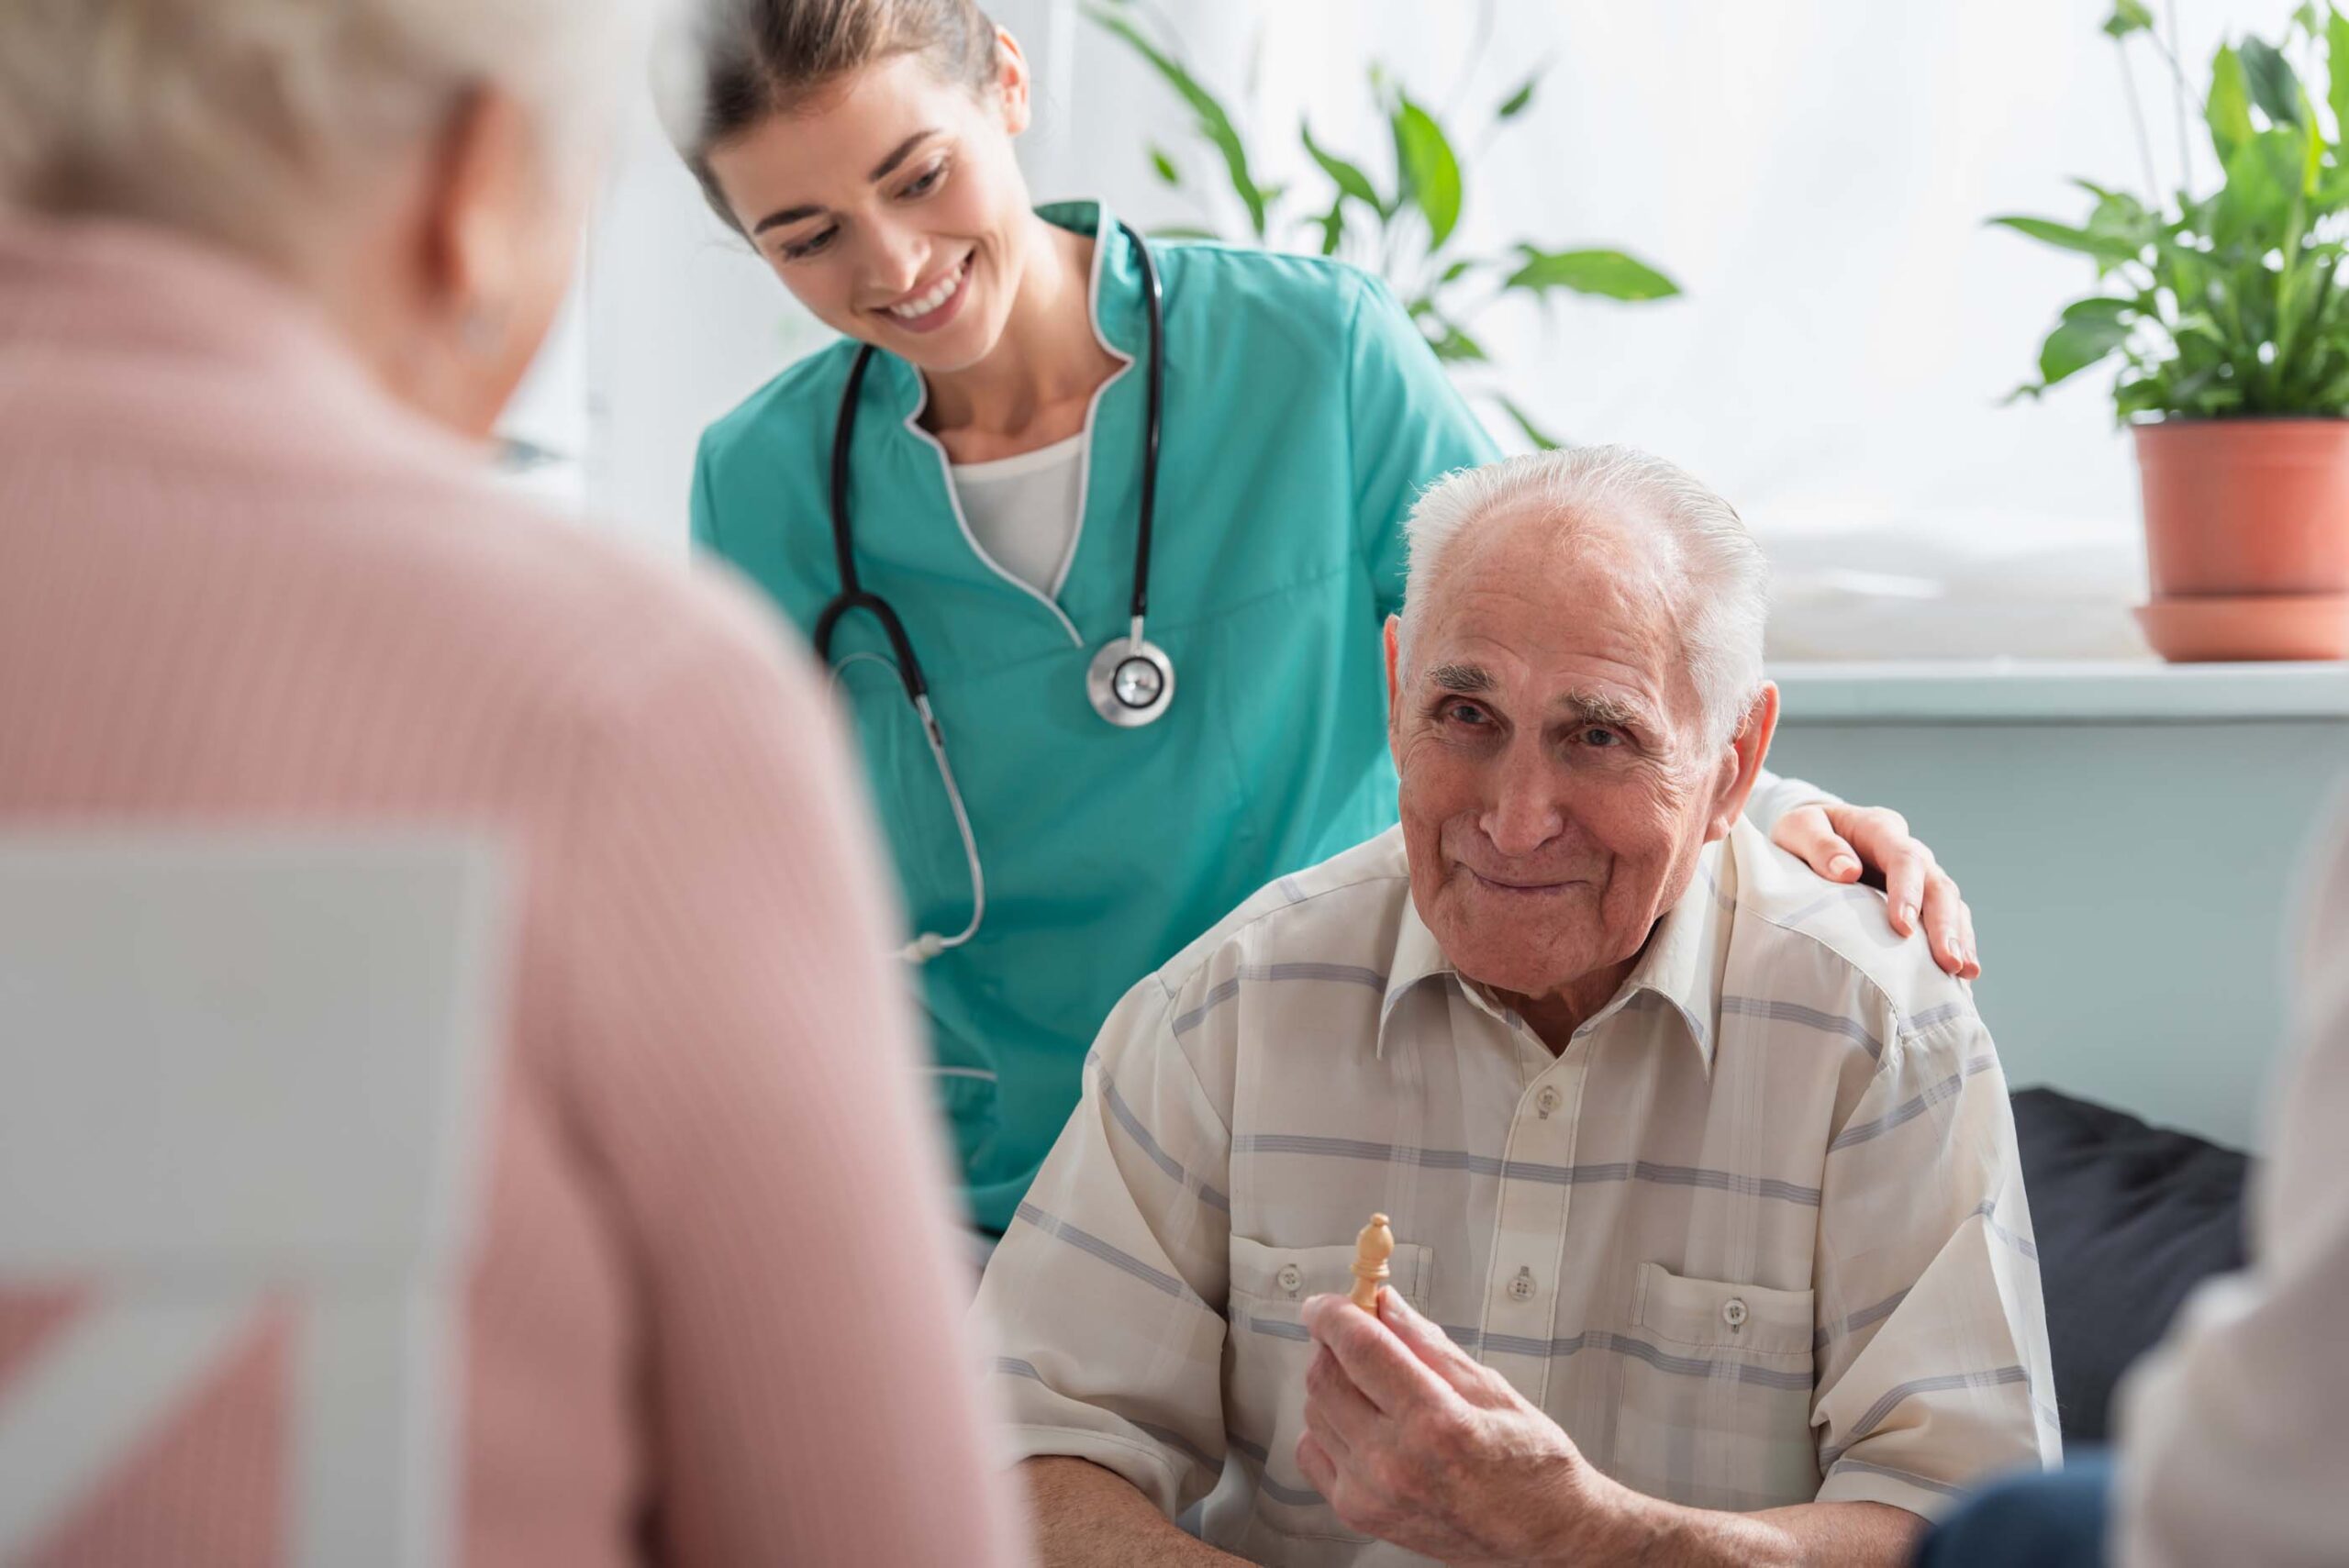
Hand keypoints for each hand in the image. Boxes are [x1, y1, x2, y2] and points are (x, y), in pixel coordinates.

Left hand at [1295, 1288, 1634, 1565]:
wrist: (1544, 1534)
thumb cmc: (1531, 1465)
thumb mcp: (1490, 1389)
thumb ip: (1427, 1344)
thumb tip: (1386, 1305)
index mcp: (1435, 1422)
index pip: (1359, 1348)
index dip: (1334, 1313)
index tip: (1327, 1303)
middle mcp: (1395, 1462)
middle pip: (1325, 1377)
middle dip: (1332, 1343)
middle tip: (1355, 1332)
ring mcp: (1371, 1493)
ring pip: (1314, 1412)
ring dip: (1332, 1383)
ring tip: (1371, 1382)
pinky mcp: (1359, 1514)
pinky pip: (1313, 1452)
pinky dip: (1327, 1427)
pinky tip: (1360, 1421)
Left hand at [1770, 803, 1978, 979]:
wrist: (1812, 835)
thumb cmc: (1803, 834)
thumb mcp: (1798, 828)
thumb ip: (1819, 845)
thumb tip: (1847, 871)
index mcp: (1879, 829)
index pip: (1904, 858)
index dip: (1908, 892)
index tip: (1902, 927)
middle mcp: (1908, 850)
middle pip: (1938, 884)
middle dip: (1944, 924)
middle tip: (1948, 961)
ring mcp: (1919, 875)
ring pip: (1950, 903)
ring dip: (1958, 937)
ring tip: (1963, 972)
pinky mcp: (1920, 897)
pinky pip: (1948, 917)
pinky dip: (1957, 942)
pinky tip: (1961, 974)